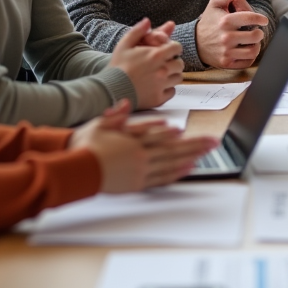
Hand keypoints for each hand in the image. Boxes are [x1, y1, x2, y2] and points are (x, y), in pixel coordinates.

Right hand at [69, 101, 219, 191]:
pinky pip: (162, 178)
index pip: (156, 135)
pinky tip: (189, 168)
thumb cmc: (84, 146)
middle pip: (171, 150)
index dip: (171, 134)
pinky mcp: (137, 183)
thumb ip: (116, 116)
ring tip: (206, 153)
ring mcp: (140, 171)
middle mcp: (139, 156)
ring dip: (191, 158)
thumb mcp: (99, 124)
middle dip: (194, 145)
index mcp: (130, 141)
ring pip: (171, 164)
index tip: (183, 131)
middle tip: (212, 142)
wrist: (75, 171)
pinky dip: (177, 173)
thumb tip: (125, 104)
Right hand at [109, 18, 184, 108]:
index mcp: (156, 55)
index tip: (168, 51)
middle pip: (180, 64)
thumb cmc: (116, 67)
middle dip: (174, 62)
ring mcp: (161, 85)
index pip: (177, 48)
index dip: (173, 48)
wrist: (109, 90)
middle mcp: (162, 70)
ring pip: (178, 78)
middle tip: (165, 63)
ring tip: (162, 74)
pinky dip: (167, 89)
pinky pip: (172, 92)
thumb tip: (147, 21)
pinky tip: (158, 86)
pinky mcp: (158, 99)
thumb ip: (138, 31)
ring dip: (172, 75)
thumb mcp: (124, 44)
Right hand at [196, 0, 268, 68]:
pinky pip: (247, 62)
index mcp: (225, 21)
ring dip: (256, 45)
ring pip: (253, 51)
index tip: (263, 20)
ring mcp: (226, 52)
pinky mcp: (226, 63)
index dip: (260, 18)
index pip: (250, 18)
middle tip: (256, 31)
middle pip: (255, 36)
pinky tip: (246, 50)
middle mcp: (226, 37)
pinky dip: (250, 56)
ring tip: (252, 41)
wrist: (194, 43)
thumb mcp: (215, 4)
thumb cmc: (209, 21)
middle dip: (259, 33)